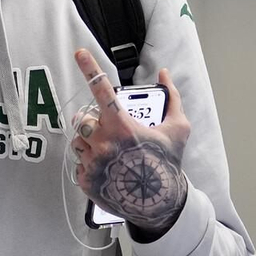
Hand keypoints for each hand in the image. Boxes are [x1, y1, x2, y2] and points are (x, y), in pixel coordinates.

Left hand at [70, 49, 189, 238]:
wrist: (159, 203)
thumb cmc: (167, 164)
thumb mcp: (177, 129)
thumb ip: (172, 98)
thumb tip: (165, 73)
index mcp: (123, 124)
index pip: (102, 89)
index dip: (89, 68)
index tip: (79, 52)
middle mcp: (104, 141)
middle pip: (83, 120)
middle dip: (93, 123)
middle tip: (108, 133)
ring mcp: (92, 161)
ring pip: (78, 142)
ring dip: (89, 144)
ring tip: (109, 154)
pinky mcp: (85, 179)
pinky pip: (79, 164)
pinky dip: (90, 165)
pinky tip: (108, 171)